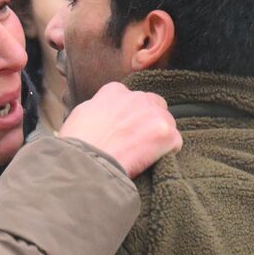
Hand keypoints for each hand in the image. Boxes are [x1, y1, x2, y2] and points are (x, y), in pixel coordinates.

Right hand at [58, 81, 181, 177]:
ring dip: (159, 137)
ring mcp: (154, 114)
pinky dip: (167, 153)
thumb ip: (99, 108)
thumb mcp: (81, 114)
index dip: (130, 115)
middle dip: (149, 122)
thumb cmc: (78, 145)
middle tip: (137, 142)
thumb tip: (104, 114)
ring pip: (167, 123)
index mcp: (115, 91)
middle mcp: (137, 97)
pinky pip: (176, 143)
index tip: (124, 129)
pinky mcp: (166, 133)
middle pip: (155, 106)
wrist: (86, 163)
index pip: (131, 98)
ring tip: (142, 154)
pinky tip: (151, 161)